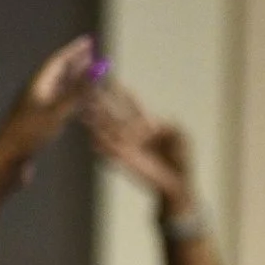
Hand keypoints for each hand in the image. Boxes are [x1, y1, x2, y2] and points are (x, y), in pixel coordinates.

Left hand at [0, 35, 100, 186]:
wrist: (7, 162)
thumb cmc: (29, 135)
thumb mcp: (57, 111)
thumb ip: (78, 91)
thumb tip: (97, 69)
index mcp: (37, 86)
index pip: (57, 62)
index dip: (73, 50)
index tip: (87, 41)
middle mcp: (35, 94)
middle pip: (57, 72)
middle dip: (74, 62)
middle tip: (91, 54)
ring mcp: (35, 108)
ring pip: (58, 88)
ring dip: (73, 79)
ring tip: (89, 73)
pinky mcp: (38, 123)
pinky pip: (58, 104)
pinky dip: (71, 98)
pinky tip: (79, 102)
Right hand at [85, 80, 195, 216]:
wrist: (176, 182)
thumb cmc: (180, 158)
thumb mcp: (180, 135)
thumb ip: (168, 124)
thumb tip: (153, 123)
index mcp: (147, 126)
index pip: (132, 108)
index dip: (123, 96)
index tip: (115, 82)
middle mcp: (133, 134)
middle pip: (114, 115)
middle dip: (103, 103)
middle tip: (92, 90)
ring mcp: (126, 146)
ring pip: (107, 130)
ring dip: (96, 120)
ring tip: (85, 110)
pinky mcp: (123, 159)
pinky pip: (109, 150)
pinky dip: (102, 145)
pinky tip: (94, 138)